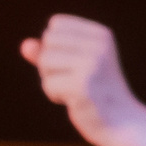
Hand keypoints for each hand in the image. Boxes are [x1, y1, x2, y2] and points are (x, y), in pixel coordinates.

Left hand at [22, 15, 145, 145]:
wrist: (120, 120)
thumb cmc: (95, 90)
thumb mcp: (74, 64)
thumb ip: (49, 51)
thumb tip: (25, 45)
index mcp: (102, 34)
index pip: (56, 25)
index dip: (56, 45)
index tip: (77, 62)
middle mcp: (100, 46)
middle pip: (48, 41)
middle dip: (51, 63)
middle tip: (74, 77)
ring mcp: (93, 64)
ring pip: (45, 61)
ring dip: (52, 79)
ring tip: (75, 88)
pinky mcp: (82, 85)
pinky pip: (48, 84)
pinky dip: (55, 94)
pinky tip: (74, 100)